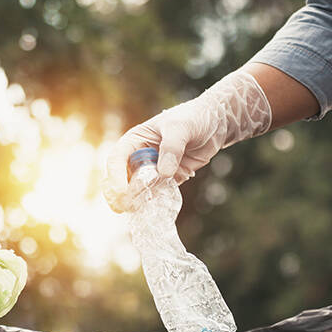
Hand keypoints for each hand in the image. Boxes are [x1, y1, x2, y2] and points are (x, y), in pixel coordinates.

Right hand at [103, 71, 271, 211]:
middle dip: (119, 194)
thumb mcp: (181, 128)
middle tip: (121, 208)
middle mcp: (140, 156)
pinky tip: (152, 211)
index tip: (121, 190)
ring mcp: (153, 169)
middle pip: (121, 178)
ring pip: (136, 189)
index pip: (117, 158)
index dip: (115, 175)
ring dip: (134, 201)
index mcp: (135, 140)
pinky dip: (153, 203)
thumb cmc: (193, 118)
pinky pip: (157, 194)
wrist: (215, 124)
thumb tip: (163, 173)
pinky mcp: (168, 179)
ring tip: (135, 213)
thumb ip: (171, 148)